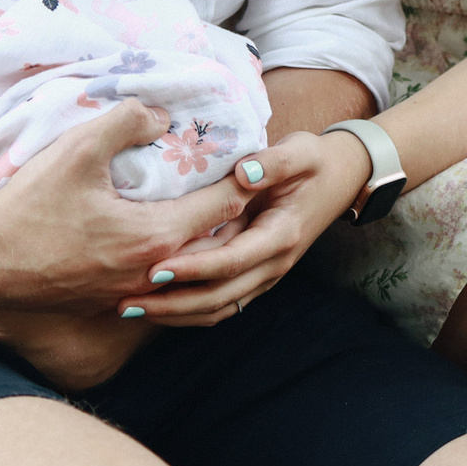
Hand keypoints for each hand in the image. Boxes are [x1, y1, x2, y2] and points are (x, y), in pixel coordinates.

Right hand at [0, 99, 251, 314]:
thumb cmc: (29, 206)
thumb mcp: (77, 148)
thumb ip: (126, 121)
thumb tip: (162, 115)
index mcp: (156, 236)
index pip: (225, 205)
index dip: (248, 177)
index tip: (262, 157)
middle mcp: (154, 272)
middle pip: (219, 243)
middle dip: (240, 214)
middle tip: (254, 184)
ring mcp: (134, 294)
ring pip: (196, 272)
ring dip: (214, 244)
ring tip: (225, 216)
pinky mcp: (113, 303)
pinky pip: (168, 288)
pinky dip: (186, 269)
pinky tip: (179, 249)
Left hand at [122, 129, 372, 326]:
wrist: (341, 179)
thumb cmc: (314, 161)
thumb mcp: (301, 151)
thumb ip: (275, 161)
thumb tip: (243, 173)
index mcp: (281, 235)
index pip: (232, 260)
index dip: (193, 268)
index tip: (154, 268)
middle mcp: (273, 263)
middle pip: (220, 297)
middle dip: (172, 304)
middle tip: (125, 302)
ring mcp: (264, 274)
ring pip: (218, 307)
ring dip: (175, 314)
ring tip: (130, 308)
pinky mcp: (254, 275)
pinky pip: (221, 302)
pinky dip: (188, 310)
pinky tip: (155, 305)